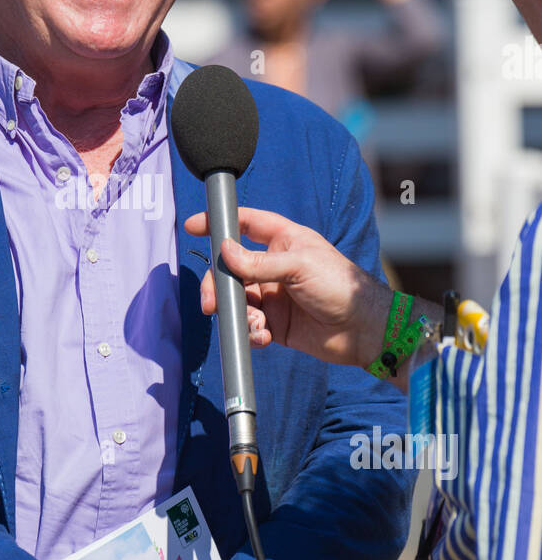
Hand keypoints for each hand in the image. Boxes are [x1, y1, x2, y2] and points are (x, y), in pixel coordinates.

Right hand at [184, 206, 390, 368]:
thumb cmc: (341, 287)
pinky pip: (250, 326)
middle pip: (231, 269)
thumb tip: (224, 251)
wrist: (365, 331)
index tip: (194, 226)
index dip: (220, 222)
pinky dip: (251, 333)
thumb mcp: (299, 266)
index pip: (246, 223)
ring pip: (237, 301)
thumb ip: (259, 262)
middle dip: (218, 286)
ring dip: (237, 314)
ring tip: (254, 325)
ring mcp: (274, 296)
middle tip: (211, 303)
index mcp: (284, 241)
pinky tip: (264, 337)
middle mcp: (275, 267)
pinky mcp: (276, 324)